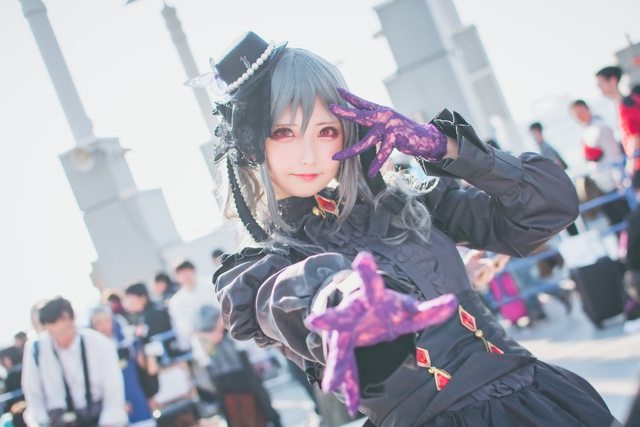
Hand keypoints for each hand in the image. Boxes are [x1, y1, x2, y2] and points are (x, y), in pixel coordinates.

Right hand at [305, 252, 457, 415]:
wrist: (359, 314)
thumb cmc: (386, 309)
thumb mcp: (408, 310)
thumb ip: (429, 309)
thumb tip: (454, 302)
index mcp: (370, 298)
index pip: (371, 284)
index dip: (367, 272)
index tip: (361, 258)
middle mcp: (352, 314)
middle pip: (341, 316)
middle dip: (330, 318)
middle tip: (316, 320)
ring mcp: (344, 333)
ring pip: (338, 349)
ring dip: (335, 366)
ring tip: (330, 385)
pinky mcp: (344, 349)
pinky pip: (346, 369)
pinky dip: (349, 387)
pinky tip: (352, 404)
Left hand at [329, 88, 446, 176]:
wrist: (423, 137)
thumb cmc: (401, 130)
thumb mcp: (386, 122)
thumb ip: (373, 120)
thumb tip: (358, 118)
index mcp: (380, 111)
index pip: (362, 103)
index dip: (350, 97)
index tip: (337, 90)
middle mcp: (383, 116)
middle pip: (361, 115)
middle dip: (346, 112)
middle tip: (332, 108)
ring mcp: (389, 126)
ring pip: (367, 141)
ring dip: (351, 150)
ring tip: (336, 157)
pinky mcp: (396, 137)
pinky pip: (383, 152)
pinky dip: (377, 163)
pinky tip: (370, 172)